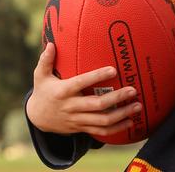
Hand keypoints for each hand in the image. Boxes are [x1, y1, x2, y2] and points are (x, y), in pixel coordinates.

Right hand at [26, 42, 141, 136]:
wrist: (37, 118)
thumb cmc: (43, 91)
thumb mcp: (40, 76)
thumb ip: (46, 60)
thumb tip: (51, 44)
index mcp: (63, 91)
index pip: (81, 83)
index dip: (97, 76)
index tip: (113, 69)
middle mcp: (71, 107)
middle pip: (97, 105)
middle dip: (116, 98)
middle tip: (133, 90)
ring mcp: (77, 120)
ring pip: (102, 120)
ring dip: (121, 114)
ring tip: (137, 105)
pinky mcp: (81, 128)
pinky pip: (101, 132)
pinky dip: (117, 128)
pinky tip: (130, 121)